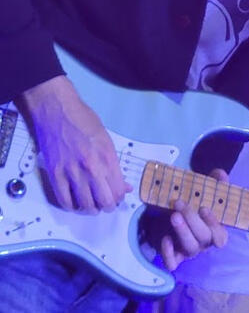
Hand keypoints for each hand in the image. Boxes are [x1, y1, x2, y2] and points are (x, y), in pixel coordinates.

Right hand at [17, 75, 131, 213]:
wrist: (57, 110)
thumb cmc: (84, 120)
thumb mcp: (106, 139)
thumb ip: (114, 164)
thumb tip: (123, 185)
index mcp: (107, 156)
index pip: (117, 190)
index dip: (119, 197)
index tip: (116, 196)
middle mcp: (91, 166)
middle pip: (104, 201)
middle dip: (107, 206)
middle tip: (105, 203)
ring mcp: (72, 171)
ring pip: (85, 204)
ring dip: (90, 208)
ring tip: (91, 204)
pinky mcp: (54, 174)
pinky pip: (64, 200)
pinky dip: (71, 206)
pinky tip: (75, 202)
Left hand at [142, 168, 228, 270]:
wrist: (174, 214)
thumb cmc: (195, 204)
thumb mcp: (204, 191)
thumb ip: (214, 182)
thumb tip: (221, 175)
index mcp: (215, 230)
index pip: (221, 235)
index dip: (214, 224)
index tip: (204, 208)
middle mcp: (204, 243)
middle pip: (204, 238)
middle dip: (192, 220)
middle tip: (179, 203)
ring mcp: (190, 250)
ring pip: (190, 248)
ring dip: (182, 231)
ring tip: (173, 215)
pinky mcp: (175, 256)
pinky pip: (173, 262)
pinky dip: (169, 252)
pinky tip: (165, 238)